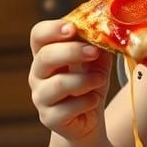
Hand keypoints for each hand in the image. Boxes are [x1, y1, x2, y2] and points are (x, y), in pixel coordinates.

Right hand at [29, 19, 112, 141]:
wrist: (89, 117)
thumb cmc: (90, 80)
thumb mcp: (97, 59)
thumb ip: (99, 43)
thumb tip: (108, 29)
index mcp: (46, 53)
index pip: (38, 35)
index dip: (52, 29)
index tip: (73, 28)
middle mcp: (38, 74)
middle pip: (45, 56)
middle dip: (72, 51)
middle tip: (94, 52)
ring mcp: (41, 97)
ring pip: (58, 84)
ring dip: (85, 80)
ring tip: (100, 79)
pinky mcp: (49, 118)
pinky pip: (67, 108)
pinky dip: (87, 102)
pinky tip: (93, 100)